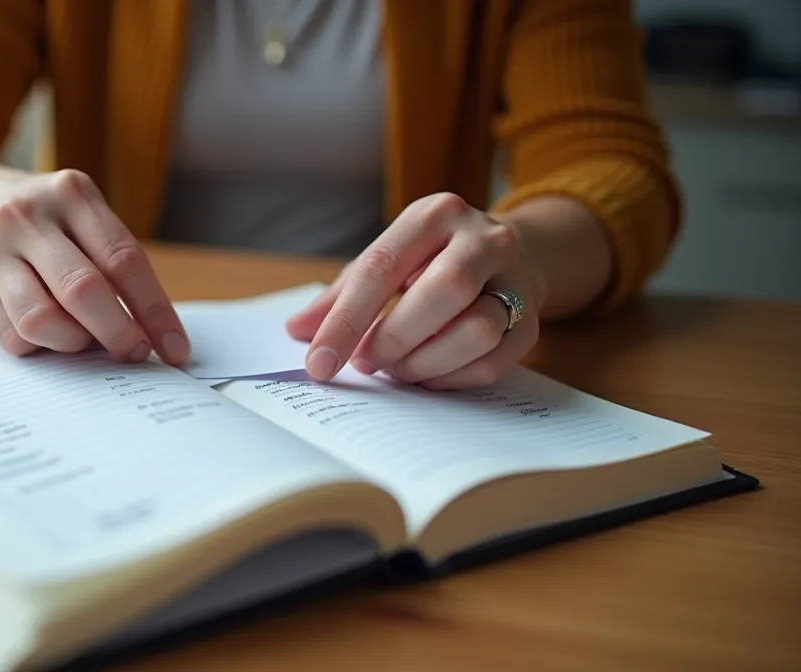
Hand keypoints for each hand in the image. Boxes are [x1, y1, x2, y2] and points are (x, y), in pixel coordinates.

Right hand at [0, 168, 190, 363]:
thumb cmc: (53, 225)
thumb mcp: (87, 221)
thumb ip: (117, 267)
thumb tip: (153, 337)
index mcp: (70, 194)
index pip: (123, 260)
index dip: (154, 311)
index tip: (174, 348)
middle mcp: (25, 216)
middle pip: (82, 290)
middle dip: (118, 333)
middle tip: (135, 354)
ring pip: (41, 320)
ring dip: (74, 343)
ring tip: (84, 338)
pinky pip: (13, 337)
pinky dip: (40, 347)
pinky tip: (49, 335)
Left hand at [286, 193, 545, 388]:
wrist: (511, 256)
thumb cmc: (430, 261)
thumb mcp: (385, 261)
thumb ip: (341, 295)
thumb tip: (297, 331)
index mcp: (434, 215)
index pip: (381, 267)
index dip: (345, 320)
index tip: (319, 362)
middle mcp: (483, 239)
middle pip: (444, 292)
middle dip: (395, 338)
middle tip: (366, 362)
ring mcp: (516, 278)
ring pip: (477, 330)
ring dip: (425, 362)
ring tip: (397, 368)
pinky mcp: (532, 321)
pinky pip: (492, 361)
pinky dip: (450, 378)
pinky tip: (428, 374)